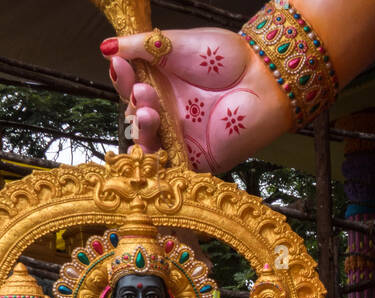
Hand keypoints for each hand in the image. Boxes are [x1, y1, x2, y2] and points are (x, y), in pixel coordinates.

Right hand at [103, 28, 290, 174]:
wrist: (261, 78)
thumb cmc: (224, 58)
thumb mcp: (177, 45)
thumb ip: (143, 48)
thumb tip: (107, 48)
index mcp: (162, 85)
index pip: (130, 86)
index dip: (122, 80)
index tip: (119, 66)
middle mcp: (169, 113)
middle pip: (137, 117)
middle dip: (135, 105)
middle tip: (143, 92)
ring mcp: (182, 137)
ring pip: (150, 144)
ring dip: (144, 130)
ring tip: (149, 112)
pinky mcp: (197, 160)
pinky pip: (170, 168)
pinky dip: (158, 163)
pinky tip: (151, 149)